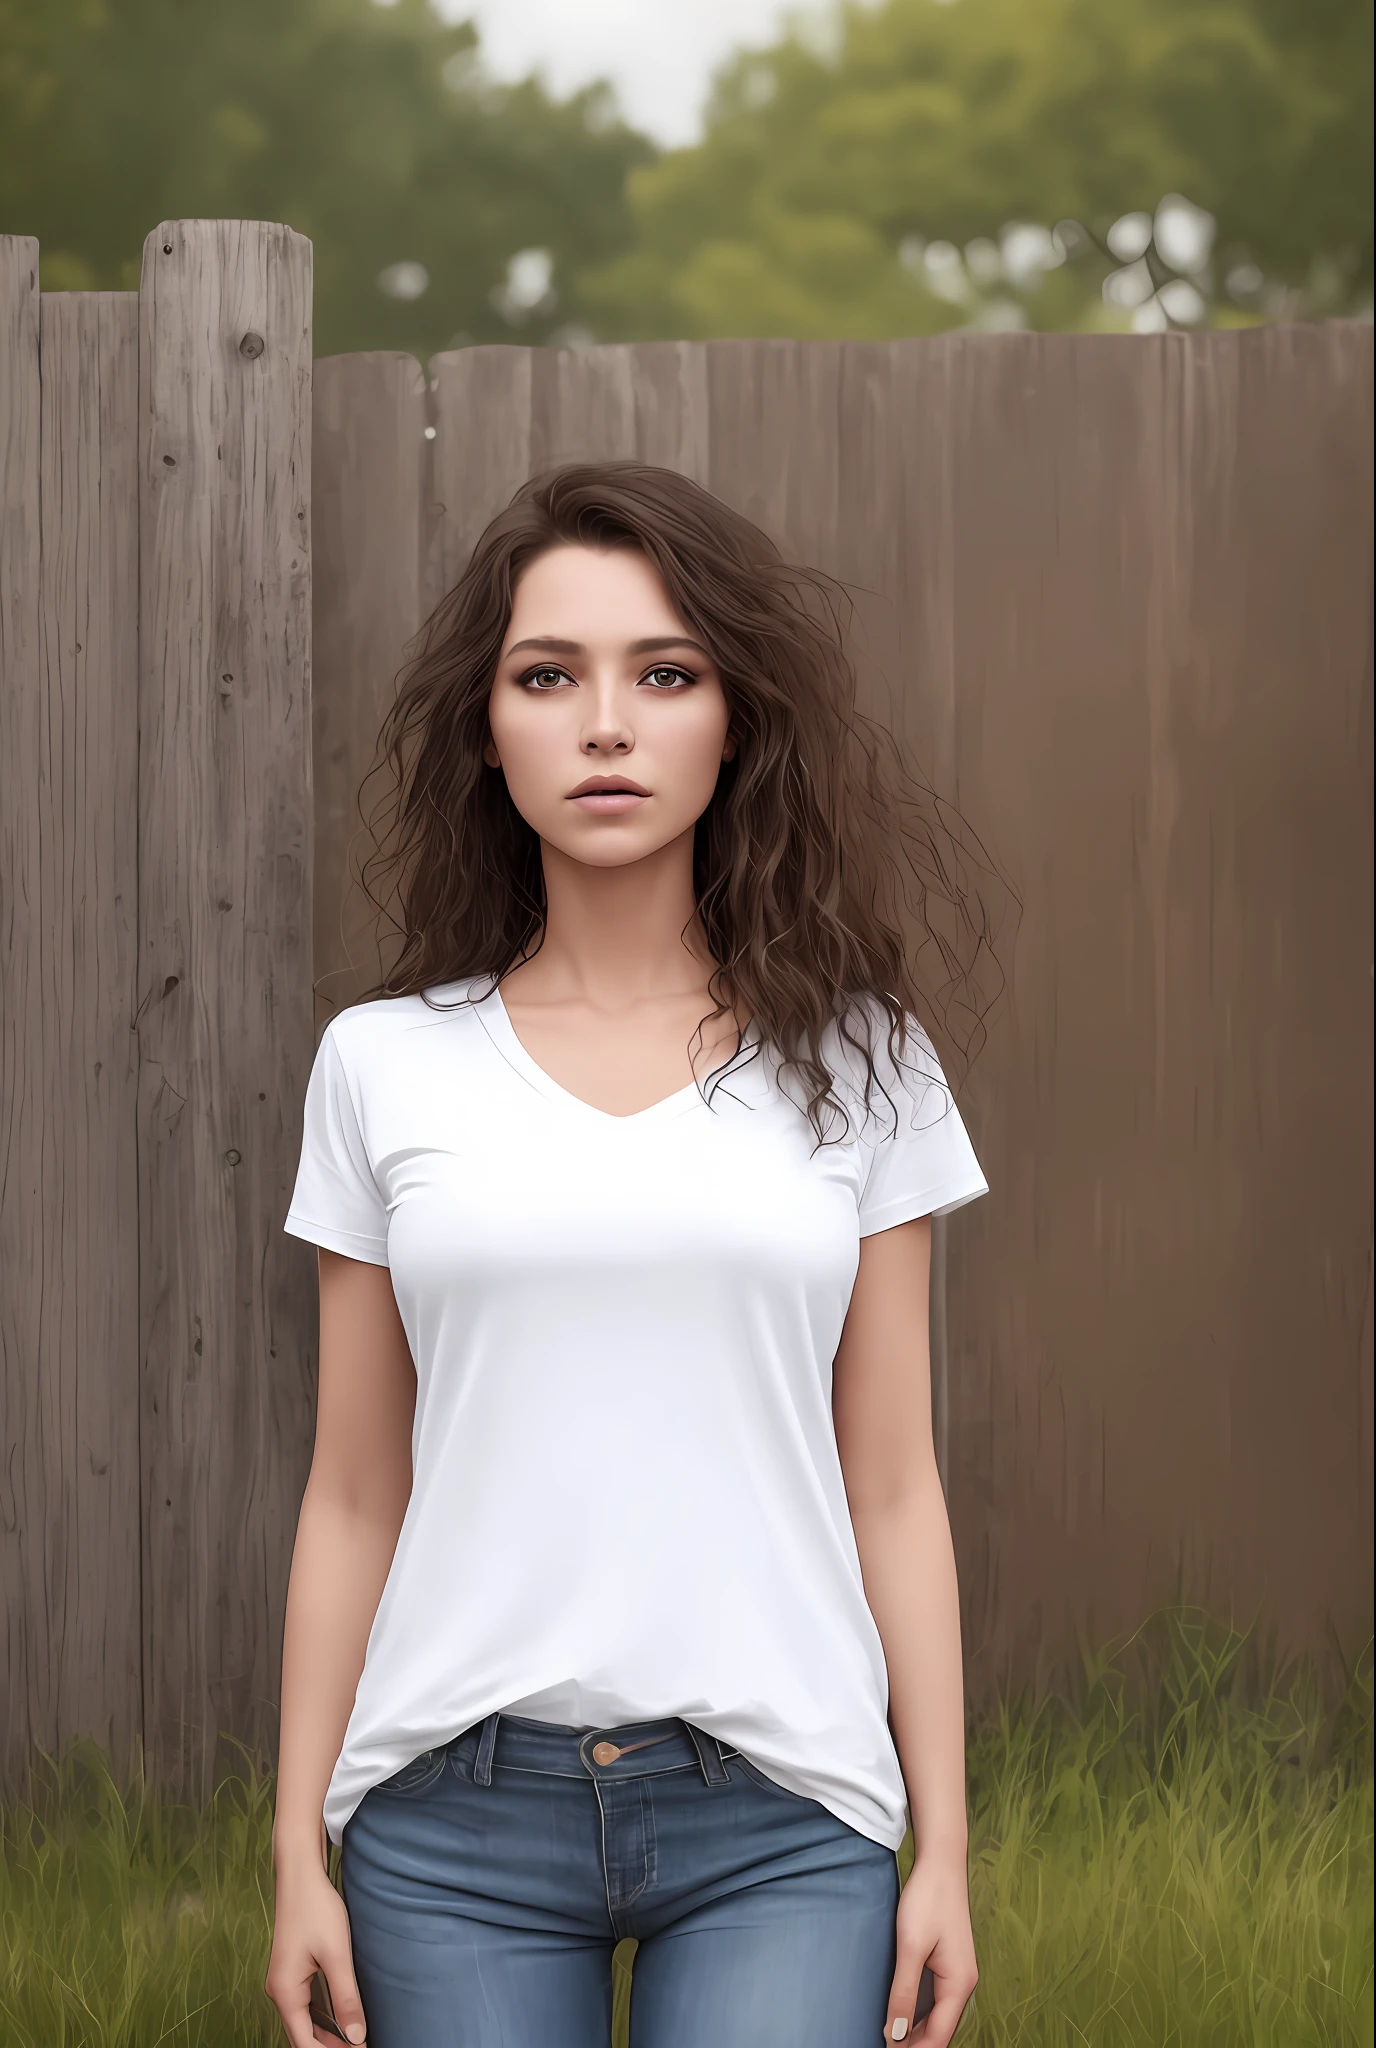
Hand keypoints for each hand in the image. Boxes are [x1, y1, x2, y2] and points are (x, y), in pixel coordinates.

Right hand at [266, 1861, 368, 2045]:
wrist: (300, 1876)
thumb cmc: (316, 1910)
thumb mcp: (336, 1955)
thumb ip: (345, 1998)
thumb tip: (356, 2037)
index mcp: (285, 1992)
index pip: (303, 2041)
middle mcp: (279, 1991)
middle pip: (302, 2034)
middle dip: (328, 2046)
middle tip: (359, 2046)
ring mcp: (284, 1981)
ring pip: (304, 2020)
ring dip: (326, 2033)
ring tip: (354, 2038)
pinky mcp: (292, 1971)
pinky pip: (305, 2004)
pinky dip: (322, 2016)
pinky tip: (341, 2016)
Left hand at [883, 1850, 977, 2043]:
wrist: (942, 1863)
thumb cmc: (928, 1900)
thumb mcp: (911, 1947)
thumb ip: (903, 1992)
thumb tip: (895, 2034)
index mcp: (959, 1984)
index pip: (938, 2035)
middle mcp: (964, 1984)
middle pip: (941, 2030)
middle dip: (916, 2044)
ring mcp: (959, 1974)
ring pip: (939, 2017)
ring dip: (917, 2032)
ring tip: (891, 2040)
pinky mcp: (950, 1963)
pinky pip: (937, 2001)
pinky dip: (921, 2014)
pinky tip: (903, 2015)